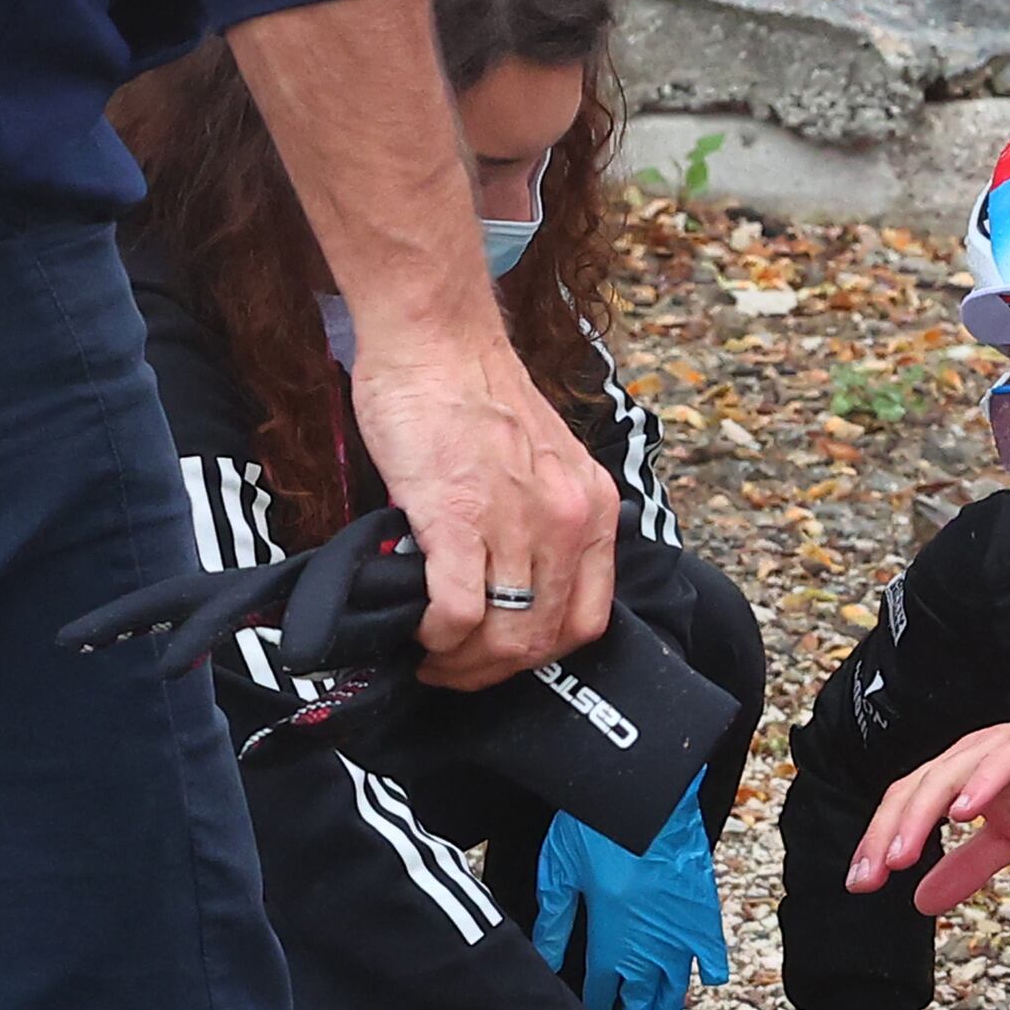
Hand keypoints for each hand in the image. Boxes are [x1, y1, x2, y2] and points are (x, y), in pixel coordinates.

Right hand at [354, 355, 614, 690]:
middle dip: (492, 670)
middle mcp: (570, 521)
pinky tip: (416, 630)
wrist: (434, 339)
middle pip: (544, 640)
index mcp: (593, 510)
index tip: (498, 655)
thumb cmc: (471, 395)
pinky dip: (435, 637)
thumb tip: (500, 590)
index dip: (540, 653)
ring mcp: (520, 522)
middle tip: (450, 666)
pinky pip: (458, 613)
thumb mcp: (537, 464)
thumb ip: (535, 524)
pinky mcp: (461, 520)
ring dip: (460, 662)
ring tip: (428, 653)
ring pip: (506, 637)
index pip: (588, 619)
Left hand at [534, 788, 733, 1009]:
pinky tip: (708, 981)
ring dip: (670, 1008)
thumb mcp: (561, 871)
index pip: (601, 987)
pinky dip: (710, 967)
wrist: (648, 796)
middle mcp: (649, 945)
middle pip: (643, 997)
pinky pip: (711, 949)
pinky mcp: (703, 908)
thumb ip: (555, 919)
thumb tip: (545, 958)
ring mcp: (680, 930)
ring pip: (676, 982)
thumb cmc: (597, 828)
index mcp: (610, 939)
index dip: (597, 1005)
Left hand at [851, 704, 1009, 915]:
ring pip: (948, 776)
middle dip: (887, 833)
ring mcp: (999, 747)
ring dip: (920, 815)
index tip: (860, 883)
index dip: (879, 841)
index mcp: (958, 777)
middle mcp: (969, 757)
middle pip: (914, 791)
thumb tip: (920, 902)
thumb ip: (968, 868)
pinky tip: (963, 812)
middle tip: (871, 876)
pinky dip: (980, 785)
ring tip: (901, 852)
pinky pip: (1002, 761)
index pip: (905, 807)